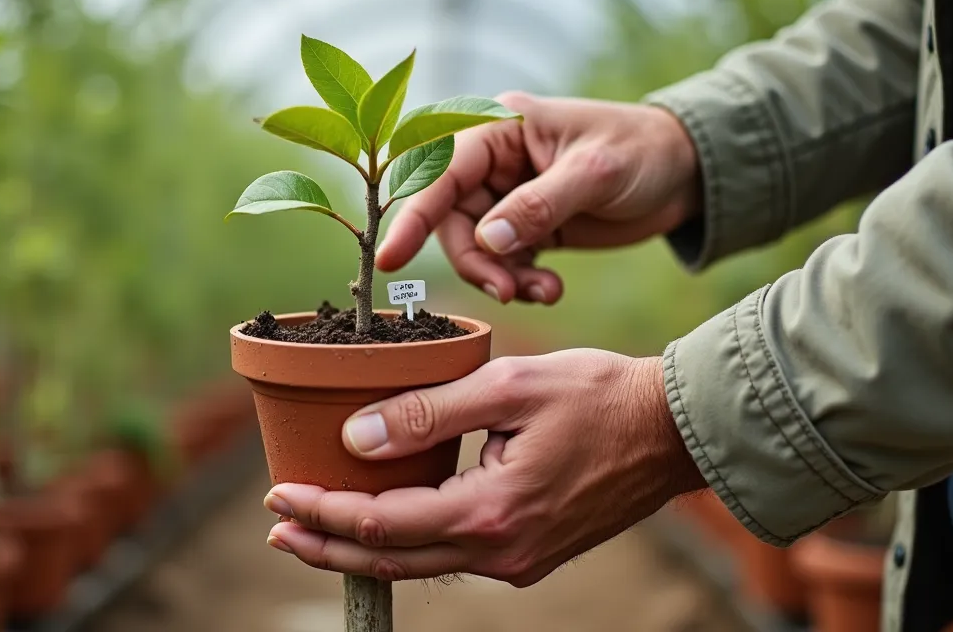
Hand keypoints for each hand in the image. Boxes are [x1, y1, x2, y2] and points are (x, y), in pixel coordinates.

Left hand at [261, 350, 706, 586]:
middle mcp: (500, 552)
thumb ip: (427, 414)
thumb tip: (355, 436)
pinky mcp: (531, 554)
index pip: (381, 523)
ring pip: (420, 564)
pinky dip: (408, 541)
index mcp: (489, 513)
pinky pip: (453, 555)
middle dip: (327, 544)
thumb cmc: (598, 395)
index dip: (323, 509)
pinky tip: (386, 520)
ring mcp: (518, 561)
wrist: (676, 430)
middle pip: (390, 561)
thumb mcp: (507, 388)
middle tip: (277, 526)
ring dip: (363, 548)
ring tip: (315, 528)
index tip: (277, 492)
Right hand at [377, 93, 700, 304]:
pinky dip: (519, 282)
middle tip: (508, 291)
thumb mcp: (595, 174)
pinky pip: (502, 262)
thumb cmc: (643, 152)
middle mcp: (494, 162)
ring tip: (546, 291)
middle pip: (451, 220)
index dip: (412, 215)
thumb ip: (539, 206)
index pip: (440, 172)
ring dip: (502, 277)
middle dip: (476, 261)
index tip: (392, 258)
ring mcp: (508, 196)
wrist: (687, 172)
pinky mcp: (527, 226)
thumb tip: (488, 240)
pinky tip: (552, 288)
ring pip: (476, 248)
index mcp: (499, 128)